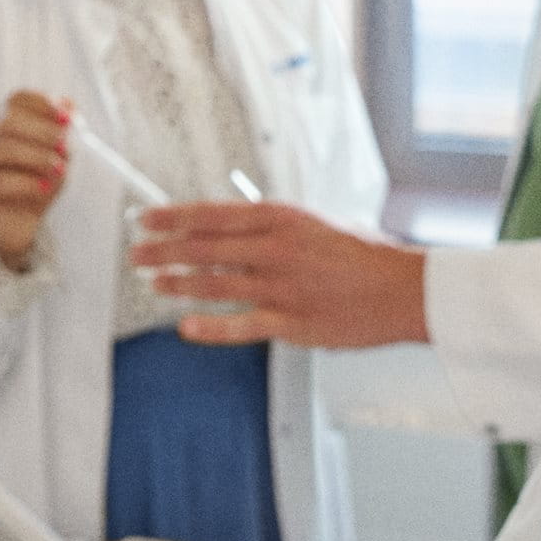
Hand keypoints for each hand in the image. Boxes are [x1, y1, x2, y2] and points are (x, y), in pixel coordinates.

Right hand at [0, 92, 71, 271]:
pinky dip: (24, 182)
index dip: (41, 104)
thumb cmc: (41, 188)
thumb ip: (64, 133)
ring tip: (59, 169)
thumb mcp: (60, 159)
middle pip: (7, 122)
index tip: (67, 118)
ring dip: (35, 157)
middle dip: (41, 132)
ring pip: (0, 149)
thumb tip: (68, 103)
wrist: (25, 228)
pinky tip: (43, 187)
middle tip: (66, 147)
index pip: (16, 100)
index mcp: (6, 125)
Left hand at [131, 204, 428, 348]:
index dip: (173, 217)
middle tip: (137, 254)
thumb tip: (228, 230)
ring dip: (178, 283)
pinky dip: (209, 326)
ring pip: (214, 283)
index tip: (147, 219)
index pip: (213, 214)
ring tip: (154, 284)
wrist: (404, 290)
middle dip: (164, 250)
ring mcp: (282, 286)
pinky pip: (240, 325)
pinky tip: (186, 326)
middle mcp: (277, 249)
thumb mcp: (314, 226)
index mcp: (282, 218)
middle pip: (204, 247)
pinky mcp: (291, 322)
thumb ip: (273, 228)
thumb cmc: (363, 257)